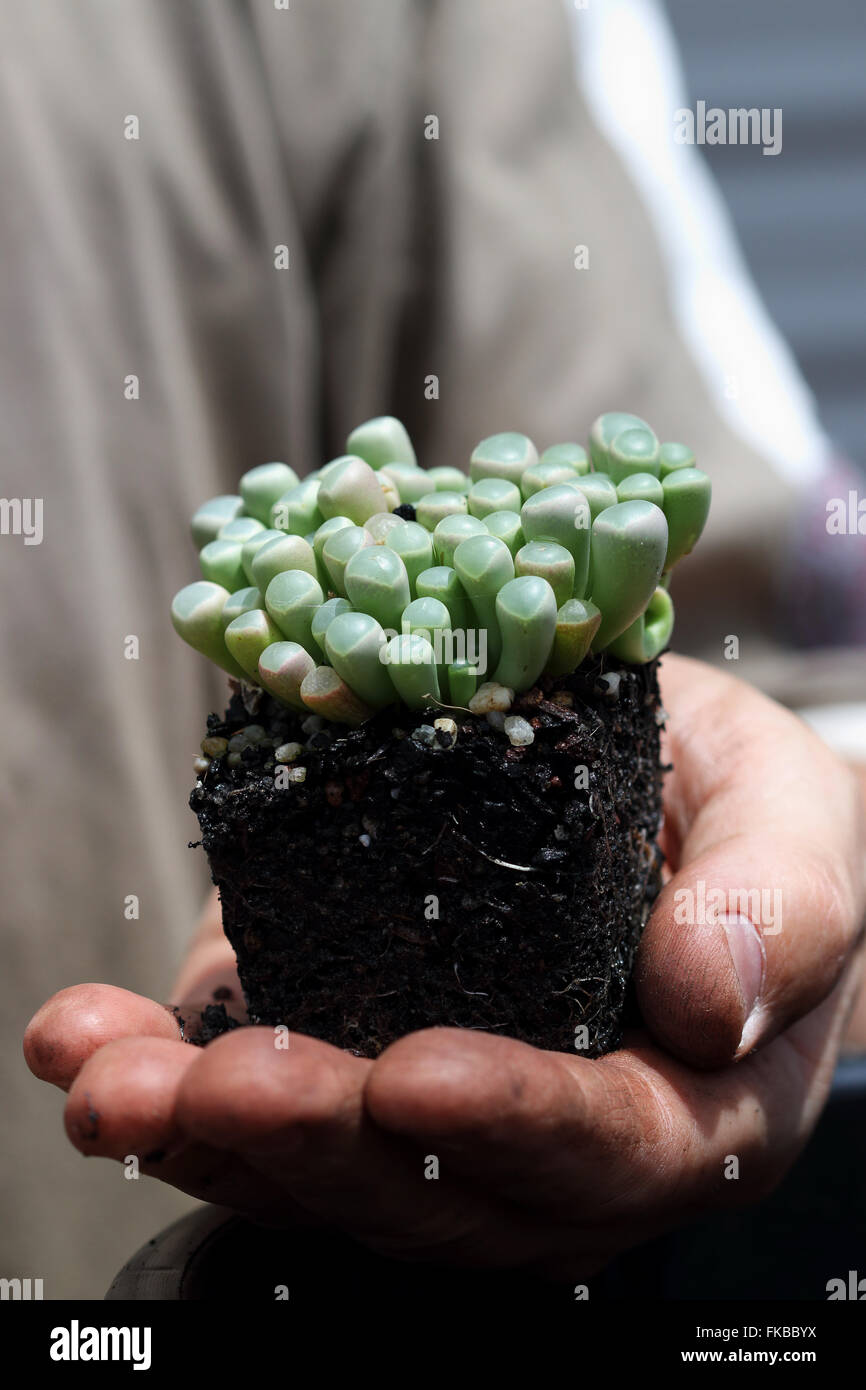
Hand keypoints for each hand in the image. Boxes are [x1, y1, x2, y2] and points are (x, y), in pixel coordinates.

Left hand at [24, 655, 865, 1276]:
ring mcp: (443, 1113)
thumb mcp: (799, 828)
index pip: (607, 1151)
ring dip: (203, 1132)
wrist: (678, 807)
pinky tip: (91, 1041)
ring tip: (104, 1076)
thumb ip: (779, 908)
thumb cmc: (750, 825)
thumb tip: (708, 996)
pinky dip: (168, 1072)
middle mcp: (553, 1147)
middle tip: (211, 1090)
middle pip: (434, 1190)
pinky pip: (264, 1098)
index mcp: (691, 1110)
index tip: (416, 1077)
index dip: (515, 1124)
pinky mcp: (357, 1047)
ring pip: (325, 1166)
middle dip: (316, 1145)